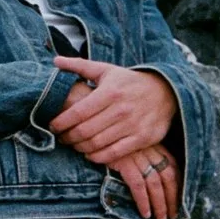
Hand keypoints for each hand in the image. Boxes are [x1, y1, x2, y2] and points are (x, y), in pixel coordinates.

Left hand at [50, 57, 175, 168]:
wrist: (166, 92)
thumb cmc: (129, 82)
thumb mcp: (107, 70)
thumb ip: (80, 66)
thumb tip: (56, 61)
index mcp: (110, 92)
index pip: (78, 113)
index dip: (61, 122)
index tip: (52, 126)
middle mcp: (121, 110)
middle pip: (84, 131)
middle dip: (68, 137)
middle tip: (61, 137)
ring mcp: (132, 125)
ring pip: (96, 144)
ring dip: (80, 147)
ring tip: (74, 144)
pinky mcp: (142, 139)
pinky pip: (113, 154)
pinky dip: (97, 157)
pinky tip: (90, 153)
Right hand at [114, 143, 181, 218]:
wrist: (91, 129)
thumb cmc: (109, 140)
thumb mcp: (131, 145)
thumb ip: (142, 157)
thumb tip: (152, 181)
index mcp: (154, 145)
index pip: (172, 167)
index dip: (178, 186)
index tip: (179, 202)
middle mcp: (149, 149)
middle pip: (168, 176)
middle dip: (172, 198)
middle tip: (173, 216)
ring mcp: (137, 155)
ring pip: (155, 183)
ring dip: (160, 204)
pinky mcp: (124, 162)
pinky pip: (138, 185)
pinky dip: (143, 201)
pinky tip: (145, 213)